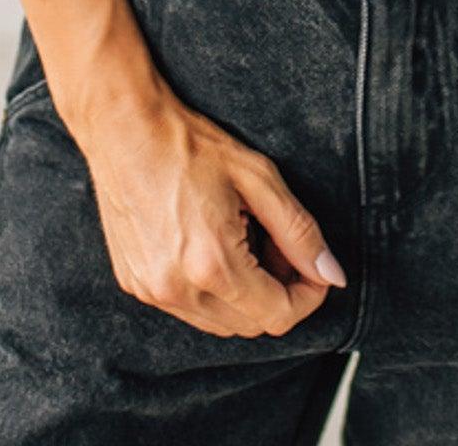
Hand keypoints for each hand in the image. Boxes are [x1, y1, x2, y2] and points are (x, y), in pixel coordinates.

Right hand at [77, 82, 348, 337]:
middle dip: (279, 292)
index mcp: (212, 263)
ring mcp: (152, 292)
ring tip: (247, 241)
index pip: (278, 315)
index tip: (315, 271)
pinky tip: (213, 247)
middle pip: (251, 325)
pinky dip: (213, 291)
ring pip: (221, 324)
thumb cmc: (191, 146)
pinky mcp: (135, 286)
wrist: (125, 131)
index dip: (308, 296)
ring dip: (246, 296)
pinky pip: (190, 309)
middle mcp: (178, 289)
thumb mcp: (259, 178)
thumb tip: (332, 275)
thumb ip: (300, 232)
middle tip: (279, 245)